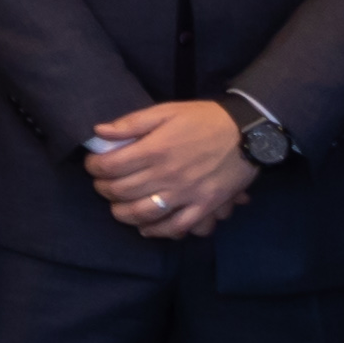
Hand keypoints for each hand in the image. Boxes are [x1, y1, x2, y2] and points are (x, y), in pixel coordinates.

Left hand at [84, 98, 255, 240]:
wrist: (249, 133)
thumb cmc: (204, 120)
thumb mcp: (166, 111)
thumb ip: (131, 123)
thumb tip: (99, 132)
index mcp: (154, 150)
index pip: (109, 166)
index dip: (94, 167)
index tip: (94, 165)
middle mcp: (167, 175)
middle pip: (121, 191)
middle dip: (104, 189)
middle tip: (103, 184)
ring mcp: (186, 194)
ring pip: (143, 213)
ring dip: (123, 213)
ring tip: (117, 207)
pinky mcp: (204, 206)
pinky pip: (177, 226)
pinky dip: (158, 231)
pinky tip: (146, 228)